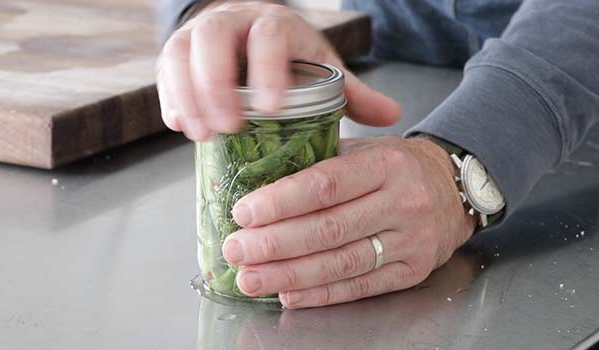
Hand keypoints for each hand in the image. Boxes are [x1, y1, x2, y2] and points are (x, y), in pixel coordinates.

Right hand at [155, 1, 400, 139]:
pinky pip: (165, 71)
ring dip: (188, 94)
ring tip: (201, 134)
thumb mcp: (320, 66)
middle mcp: (232, 22)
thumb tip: (391, 114)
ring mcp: (199, 35)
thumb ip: (350, 91)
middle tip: (228, 127)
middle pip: (213, 38)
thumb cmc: (287, 57)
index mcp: (274, 23)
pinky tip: (179, 125)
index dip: (266, 68)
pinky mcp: (177, 54)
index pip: (267, 34)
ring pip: (181, 52)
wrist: (248, 35)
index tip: (271, 108)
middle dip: (216, 83)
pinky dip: (170, 98)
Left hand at [222, 137, 476, 307]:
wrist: (455, 189)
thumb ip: (321, 161)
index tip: (244, 213)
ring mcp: (410, 240)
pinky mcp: (412, 271)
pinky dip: (320, 293)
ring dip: (289, 274)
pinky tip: (289, 294)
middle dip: (274, 243)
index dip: (280, 202)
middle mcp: (402, 202)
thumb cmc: (399, 166)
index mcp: (386, 164)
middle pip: (328, 229)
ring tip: (251, 278)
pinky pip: (359, 286)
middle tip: (236, 250)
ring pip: (341, 263)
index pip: (325, 185)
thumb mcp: (366, 148)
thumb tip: (260, 183)